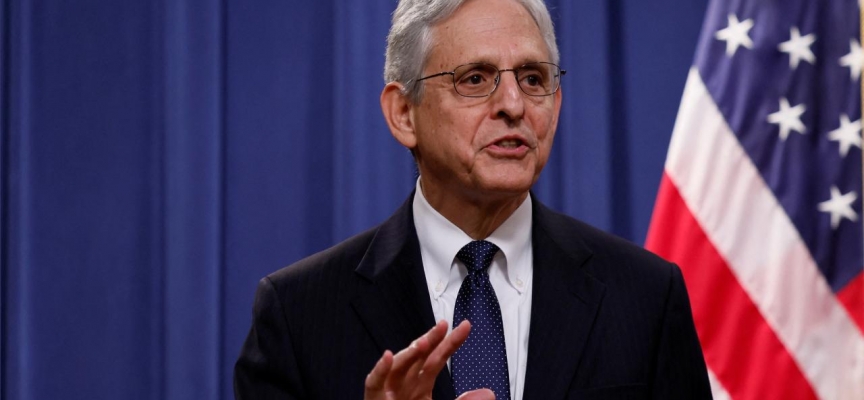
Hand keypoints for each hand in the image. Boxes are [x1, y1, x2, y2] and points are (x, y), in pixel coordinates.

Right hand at [364, 320, 494, 399]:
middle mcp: (405, 385)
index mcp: (421, 387)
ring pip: (398, 368)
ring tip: (424, 342)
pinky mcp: (375, 399)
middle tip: (444, 324)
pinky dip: (380, 371)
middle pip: (418, 358)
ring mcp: (388, 392)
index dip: (451, 343)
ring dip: (409, 354)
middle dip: (431, 339)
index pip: (437, 359)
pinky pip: (374, 384)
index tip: (466, 326)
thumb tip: (489, 393)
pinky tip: (387, 357)